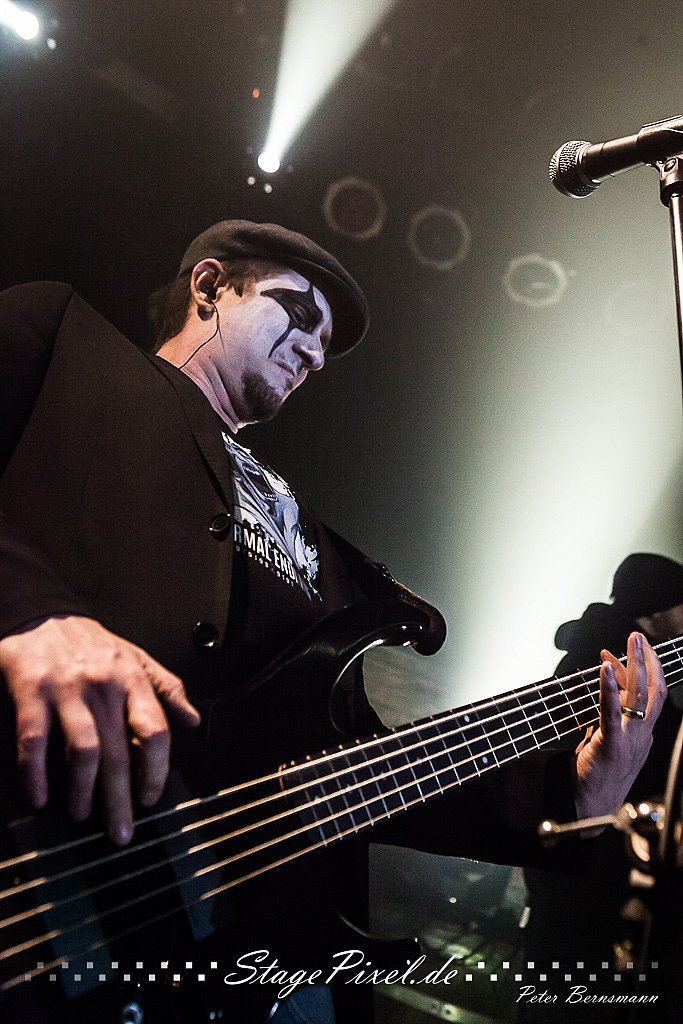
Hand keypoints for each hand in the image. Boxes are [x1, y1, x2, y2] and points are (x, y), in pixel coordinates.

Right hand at [0, 615, 200, 844]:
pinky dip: (35, 774)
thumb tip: (192, 720)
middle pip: (120, 751)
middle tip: (121, 832)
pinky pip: (34, 741)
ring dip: (83, 791)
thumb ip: (166, 688)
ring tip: (82, 814)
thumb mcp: (136, 657)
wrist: (41, 615)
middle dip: (121, 798)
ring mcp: (67, 690)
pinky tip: (38, 797)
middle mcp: (104, 686)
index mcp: (133, 679)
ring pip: (82, 750)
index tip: (151, 797)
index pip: (156, 730)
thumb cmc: (90, 644)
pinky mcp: (31, 692)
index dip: (156, 769)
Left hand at [573, 631, 666, 821]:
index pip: (651, 696)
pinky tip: (605, 668)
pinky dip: (610, 687)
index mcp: (643, 735)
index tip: (631, 651)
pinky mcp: (612, 744)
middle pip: (654, 692)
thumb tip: (607, 689)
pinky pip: (613, 712)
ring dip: (634, 665)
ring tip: (630, 643)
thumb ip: (612, 717)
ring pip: (640, 697)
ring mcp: (631, 741)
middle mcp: (642, 736)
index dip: (645, 671)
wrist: (591, 811)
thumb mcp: (610, 741)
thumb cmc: (597, 777)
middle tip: (638, 637)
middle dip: (648, 661)